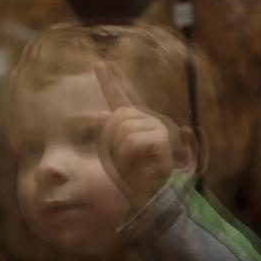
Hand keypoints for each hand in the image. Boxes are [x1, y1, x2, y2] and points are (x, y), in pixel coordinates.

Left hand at [94, 62, 197, 206]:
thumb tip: (103, 114)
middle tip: (124, 160)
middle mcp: (146, 120)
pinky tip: (141, 164)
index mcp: (132, 122)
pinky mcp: (161, 138)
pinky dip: (129, 157)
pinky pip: (132, 141)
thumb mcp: (112, 155)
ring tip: (133, 164)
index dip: (109, 80)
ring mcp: (156, 127)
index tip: (99, 64)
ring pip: (122, 129)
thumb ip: (107, 134)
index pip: (119, 97)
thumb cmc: (132, 178)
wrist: (148, 196)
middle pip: (115, 118)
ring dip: (120, 152)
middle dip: (111, 142)